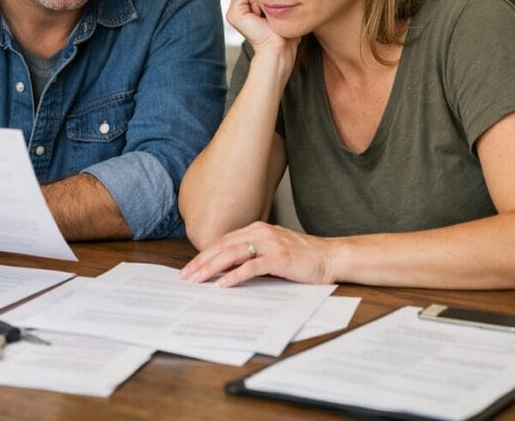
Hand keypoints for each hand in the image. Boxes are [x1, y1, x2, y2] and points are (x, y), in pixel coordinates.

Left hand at [179, 221, 334, 287]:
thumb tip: (226, 269)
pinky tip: (222, 284)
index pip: (222, 241)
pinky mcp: (279, 258)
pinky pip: (251, 267)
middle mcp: (261, 232)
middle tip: (185, 277)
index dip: (203, 255)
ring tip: (197, 280)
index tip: (189, 269)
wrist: (330, 256)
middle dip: (200, 262)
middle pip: (222, 246)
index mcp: (256, 229)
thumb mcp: (272, 250)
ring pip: (232, 254)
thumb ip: (251, 255)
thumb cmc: (302, 256)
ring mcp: (270, 244)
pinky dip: (234, 276)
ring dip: (211, 268)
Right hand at [227, 0, 299, 61]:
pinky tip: (262, 13)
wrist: (279, 48)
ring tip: (266, 12)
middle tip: (270, 9)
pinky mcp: (233, 14)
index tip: (276, 1)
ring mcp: (233, 11)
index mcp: (246, 6)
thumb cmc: (283, 31)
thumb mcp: (277, 7)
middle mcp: (238, 7)